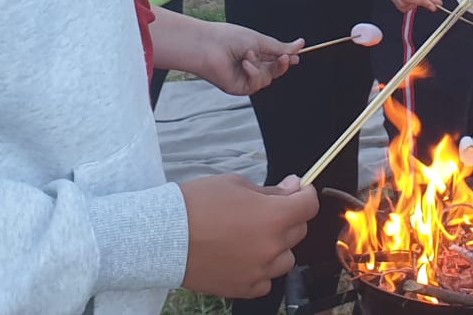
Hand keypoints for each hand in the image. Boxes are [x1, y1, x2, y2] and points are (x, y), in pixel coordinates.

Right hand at [180, 175, 317, 297]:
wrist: (164, 236)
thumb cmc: (196, 205)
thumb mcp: (235, 184)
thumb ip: (270, 190)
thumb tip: (292, 189)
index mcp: (274, 217)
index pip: (309, 205)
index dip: (305, 194)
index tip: (298, 189)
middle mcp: (272, 247)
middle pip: (298, 230)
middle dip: (287, 216)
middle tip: (265, 208)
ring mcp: (259, 271)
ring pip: (286, 258)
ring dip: (277, 245)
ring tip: (251, 236)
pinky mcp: (244, 288)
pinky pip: (266, 281)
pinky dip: (261, 269)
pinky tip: (244, 257)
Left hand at [194, 20, 302, 95]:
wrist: (208, 46)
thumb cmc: (229, 38)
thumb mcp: (260, 41)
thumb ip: (281, 47)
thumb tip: (301, 44)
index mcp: (255, 52)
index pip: (276, 58)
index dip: (286, 58)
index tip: (296, 56)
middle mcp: (251, 66)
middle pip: (275, 71)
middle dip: (281, 65)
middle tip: (286, 58)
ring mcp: (245, 78)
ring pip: (268, 78)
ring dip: (262, 67)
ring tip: (248, 54)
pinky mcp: (239, 87)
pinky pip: (256, 84)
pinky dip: (253, 73)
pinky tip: (244, 64)